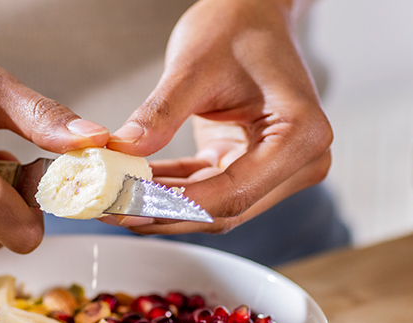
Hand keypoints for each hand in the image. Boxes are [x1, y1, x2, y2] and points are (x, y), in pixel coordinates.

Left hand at [105, 0, 330, 234]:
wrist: (253, 12)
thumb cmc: (238, 26)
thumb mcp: (194, 66)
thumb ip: (160, 113)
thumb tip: (123, 151)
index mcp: (301, 135)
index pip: (233, 193)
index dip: (176, 205)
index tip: (130, 205)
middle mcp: (300, 161)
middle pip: (224, 210)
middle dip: (164, 212)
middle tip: (112, 209)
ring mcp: (279, 169)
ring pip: (213, 208)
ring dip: (162, 206)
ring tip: (114, 200)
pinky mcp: (252, 167)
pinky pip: (206, 190)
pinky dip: (170, 190)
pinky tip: (133, 186)